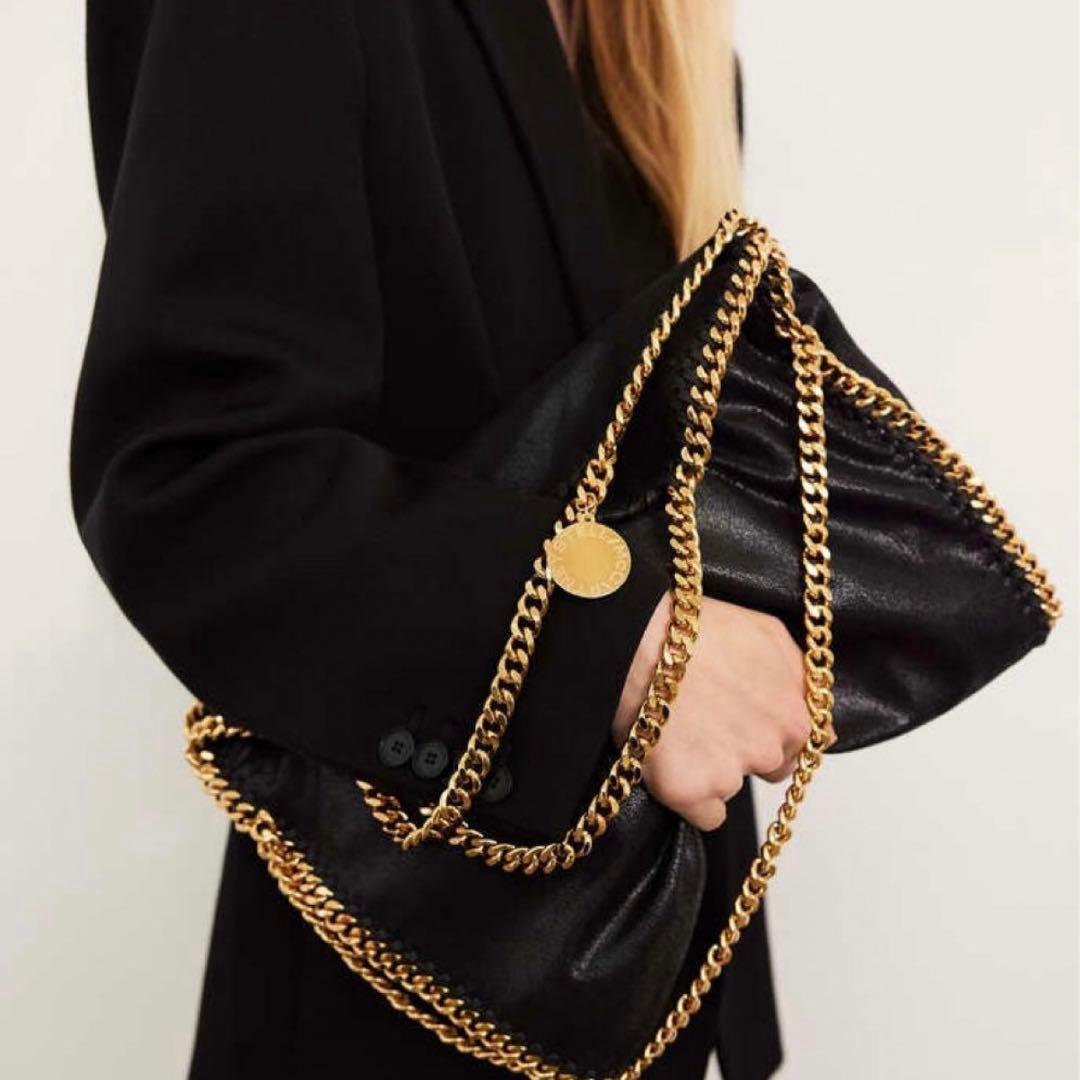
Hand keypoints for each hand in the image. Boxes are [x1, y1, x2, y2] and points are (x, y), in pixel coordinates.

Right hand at [614, 592, 810, 830]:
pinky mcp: (689, 792)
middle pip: (768, 768)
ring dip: (712, 768)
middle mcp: (770, 750)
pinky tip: (671, 756)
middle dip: (743, 749)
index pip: (799, 744)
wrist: (638, 635)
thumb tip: (821, 721)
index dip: (768, 728)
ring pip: (732, 787)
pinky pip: (704, 814)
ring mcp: (731, 774)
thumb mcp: (769, 635)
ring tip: (681, 726)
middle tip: (706, 717)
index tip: (743, 717)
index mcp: (796, 715)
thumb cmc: (698, 627)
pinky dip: (690, 794)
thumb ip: (802, 680)